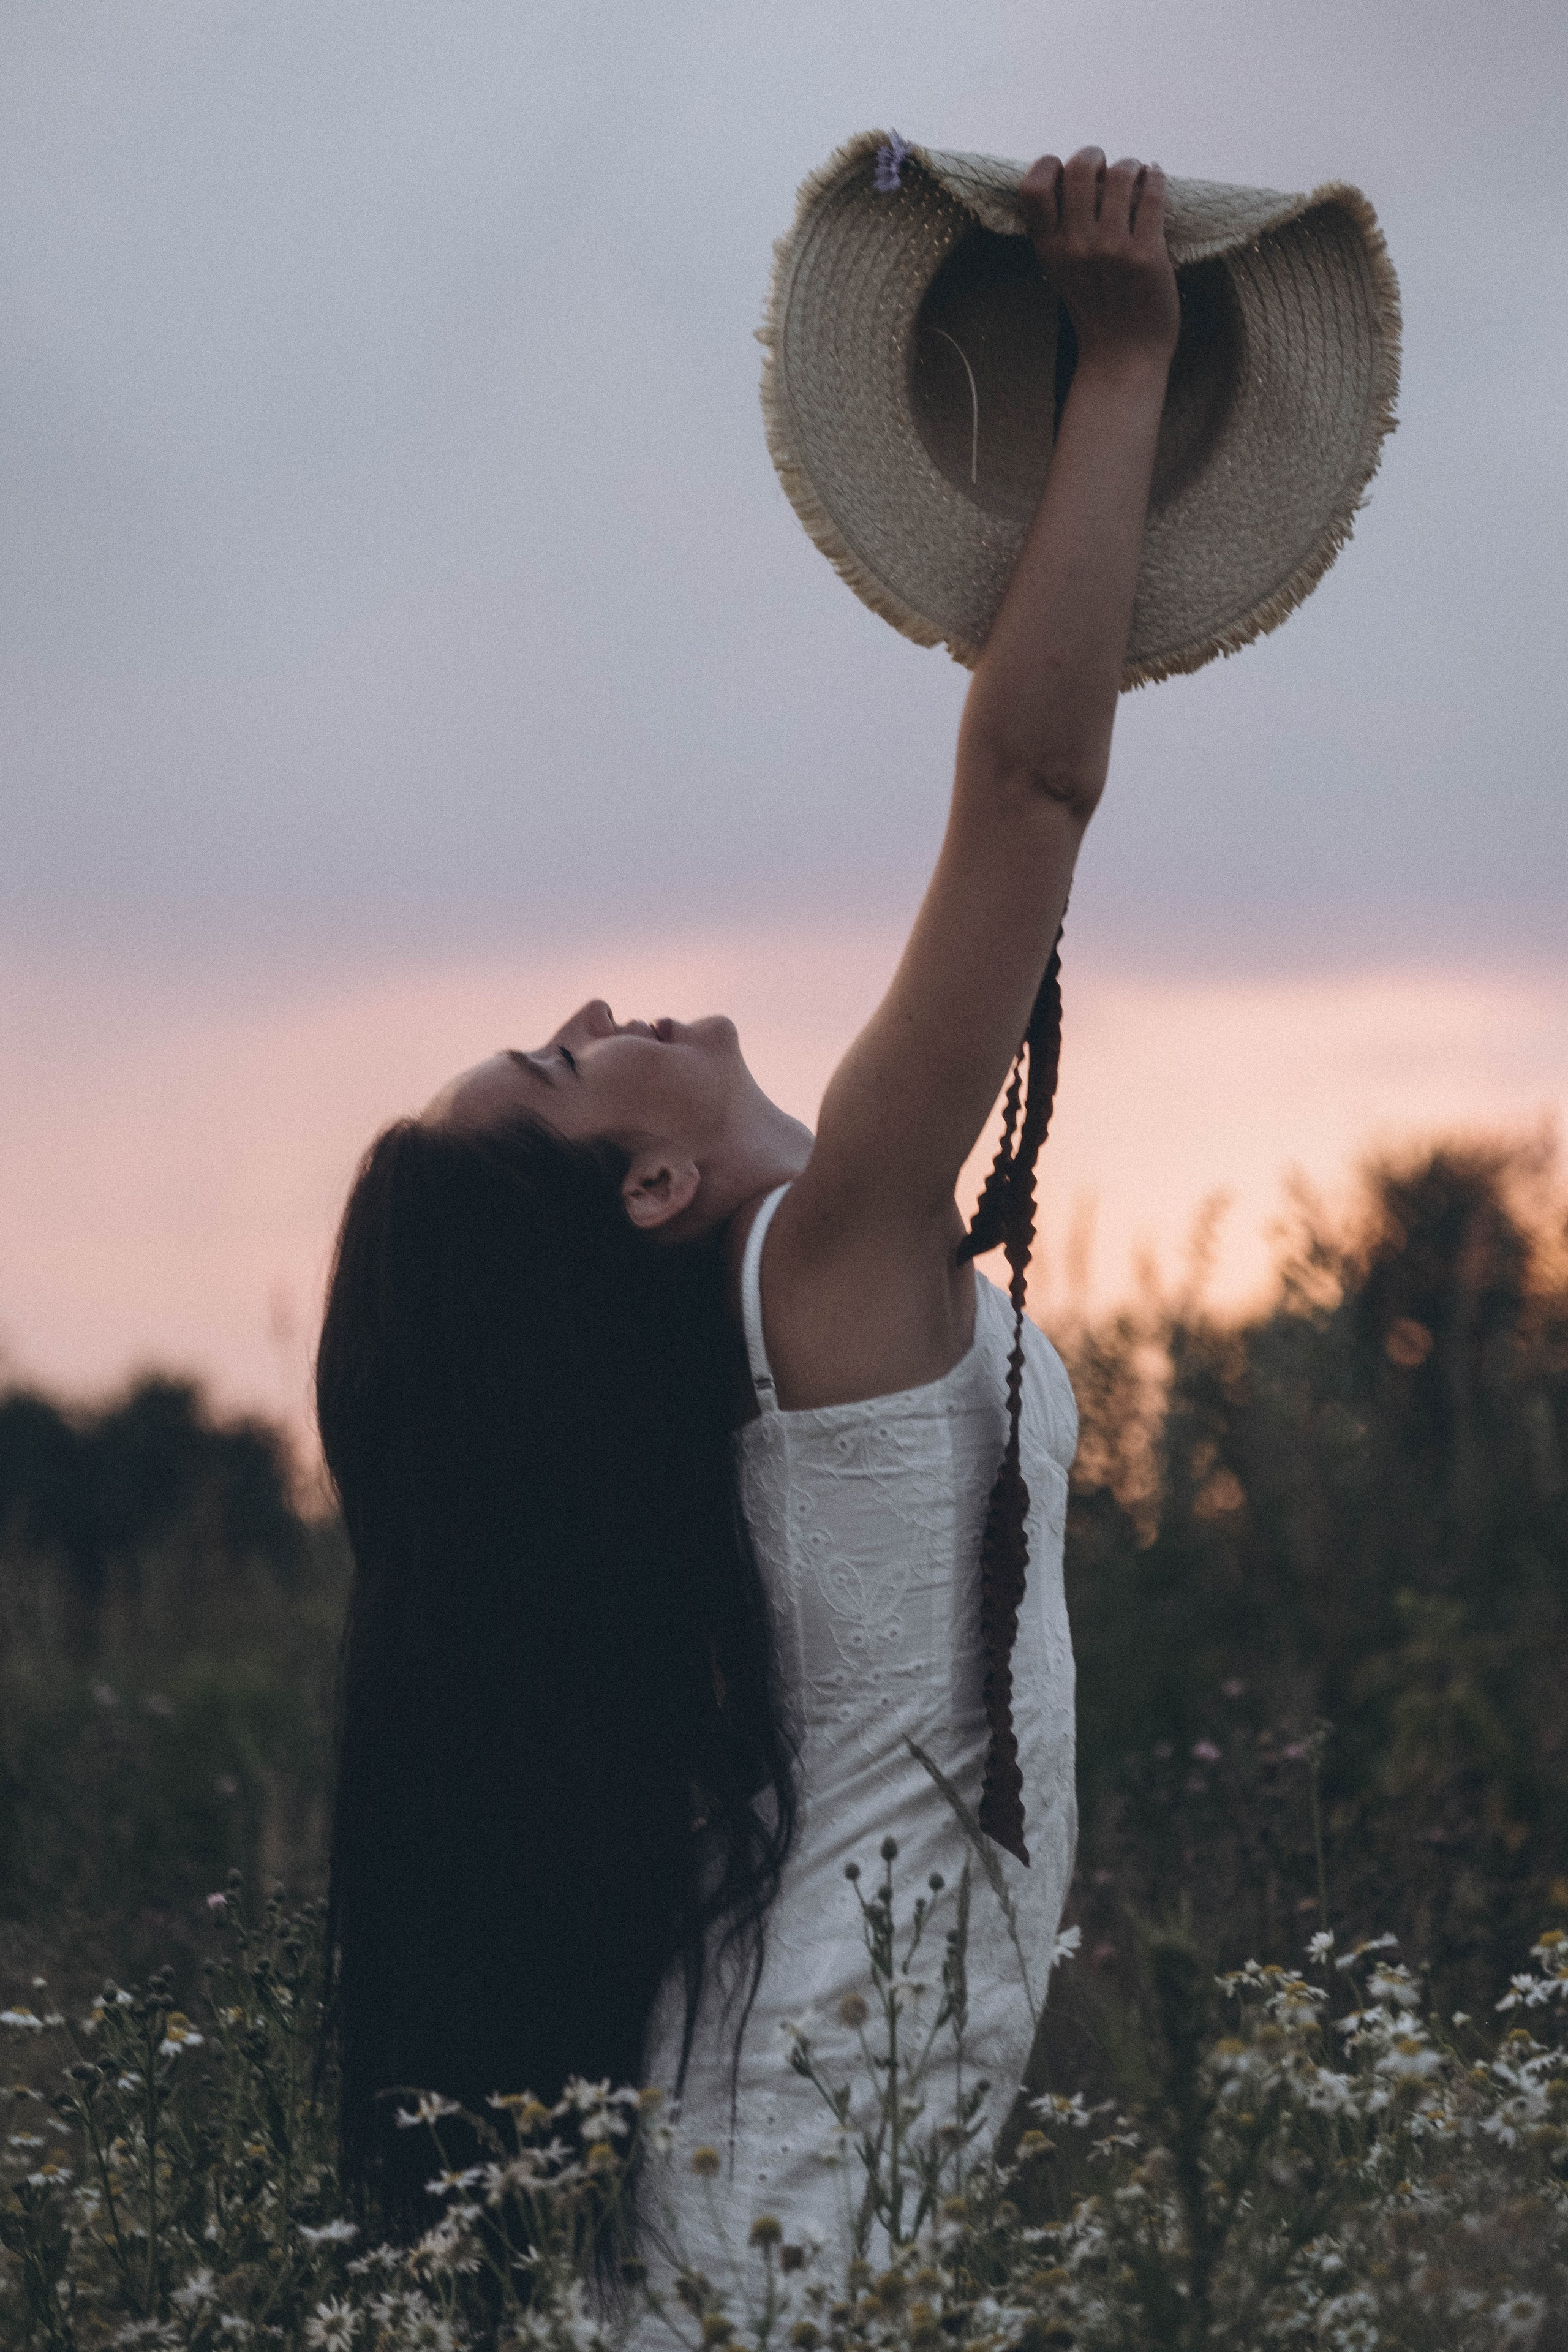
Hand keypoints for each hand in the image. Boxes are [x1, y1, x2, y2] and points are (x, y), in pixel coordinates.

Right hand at [1020, 147, 1178, 369]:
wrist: (1124, 356)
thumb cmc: (1096, 308)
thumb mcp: (1061, 271)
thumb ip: (1061, 230)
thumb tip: (1079, 173)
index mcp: (1050, 249)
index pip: (1033, 187)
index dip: (1049, 165)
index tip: (1065, 171)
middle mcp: (1077, 247)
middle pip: (1079, 168)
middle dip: (1095, 155)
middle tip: (1105, 167)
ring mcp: (1112, 251)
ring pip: (1121, 173)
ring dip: (1130, 165)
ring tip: (1135, 174)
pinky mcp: (1146, 255)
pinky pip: (1153, 194)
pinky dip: (1156, 177)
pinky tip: (1155, 179)